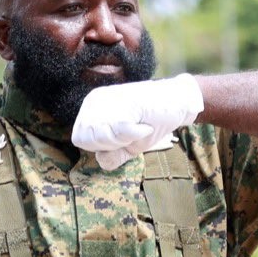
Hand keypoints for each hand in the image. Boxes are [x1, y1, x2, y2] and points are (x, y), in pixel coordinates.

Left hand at [71, 73, 202, 170]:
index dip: (101, 147)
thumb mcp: (126, 146)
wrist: (178, 103)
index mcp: (89, 111)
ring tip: (137, 127)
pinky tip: (145, 126)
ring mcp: (109, 99)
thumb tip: (101, 157)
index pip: (79, 140)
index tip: (121, 139)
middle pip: (86, 140)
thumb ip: (111, 156)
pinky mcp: (125, 100)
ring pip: (101, 136)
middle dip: (110, 145)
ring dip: (122, 140)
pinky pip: (120, 130)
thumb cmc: (151, 123)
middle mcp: (94, 101)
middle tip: (130, 133)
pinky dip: (135, 134)